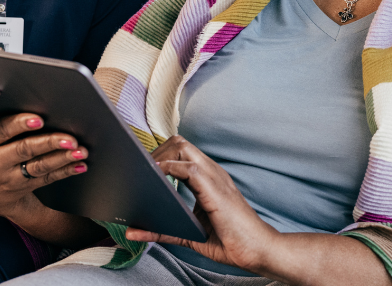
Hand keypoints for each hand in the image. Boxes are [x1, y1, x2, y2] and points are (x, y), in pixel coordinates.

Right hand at [0, 113, 88, 218]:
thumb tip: (28, 95)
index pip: (0, 130)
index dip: (19, 124)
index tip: (39, 120)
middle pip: (23, 149)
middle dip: (49, 143)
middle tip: (70, 138)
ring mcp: (6, 178)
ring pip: (38, 166)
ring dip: (62, 158)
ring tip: (81, 151)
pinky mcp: (22, 188)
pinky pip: (46, 179)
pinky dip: (65, 171)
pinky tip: (80, 165)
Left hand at [125, 136, 280, 273]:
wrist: (257, 250)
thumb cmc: (231, 242)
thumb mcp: (189, 234)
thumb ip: (163, 231)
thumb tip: (133, 232)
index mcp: (209, 179)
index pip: (182, 151)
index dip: (161, 155)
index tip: (143, 170)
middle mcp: (212, 172)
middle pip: (179, 142)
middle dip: (156, 151)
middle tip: (140, 170)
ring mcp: (215, 178)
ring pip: (183, 147)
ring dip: (160, 156)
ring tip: (145, 173)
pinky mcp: (215, 189)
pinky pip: (189, 168)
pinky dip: (170, 168)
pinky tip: (158, 178)